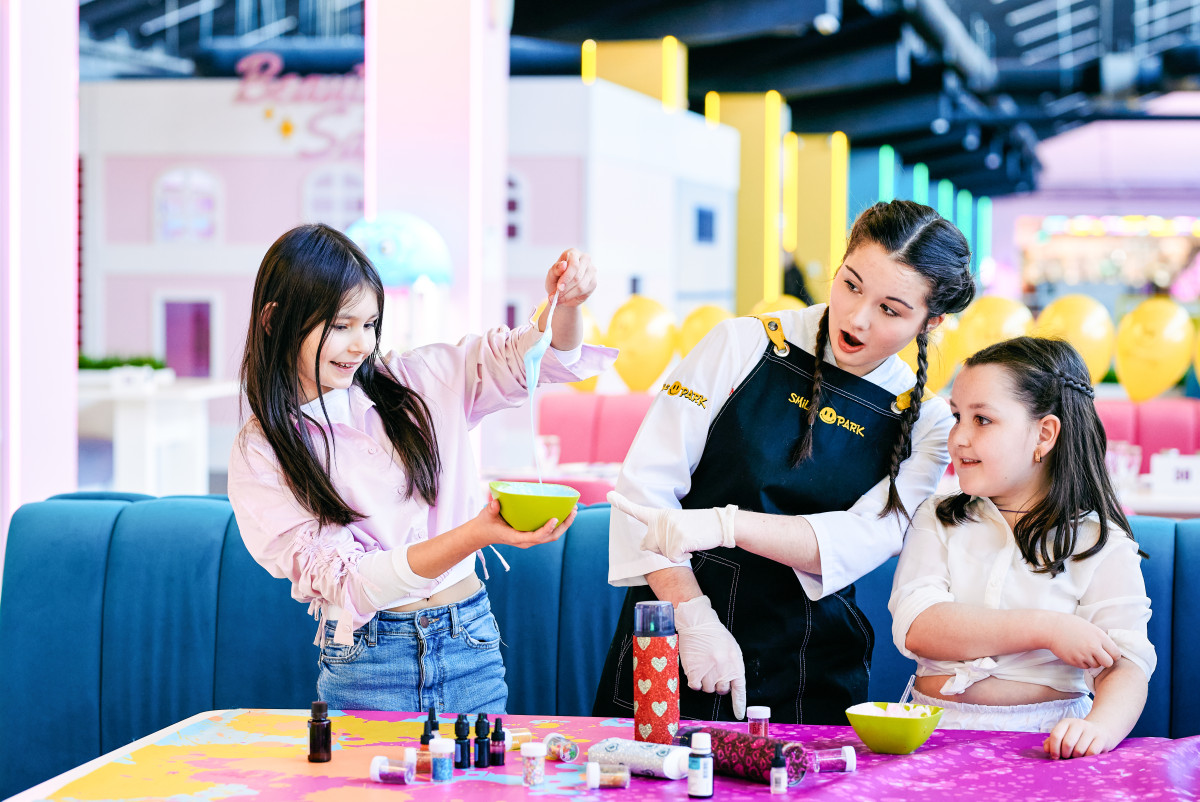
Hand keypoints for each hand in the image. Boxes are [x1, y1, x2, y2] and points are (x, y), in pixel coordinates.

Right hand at [474, 496, 574, 548]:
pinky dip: (558, 524)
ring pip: (552, 536)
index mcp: (516, 538)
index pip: (535, 537)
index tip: (555, 518)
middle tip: (572, 510)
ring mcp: (530, 539)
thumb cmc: (486, 523)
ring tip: (573, 510)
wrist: (483, 533)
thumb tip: (496, 503)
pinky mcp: (531, 536)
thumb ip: (491, 509)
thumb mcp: (486, 515)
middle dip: (563, 526)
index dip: (546, 529)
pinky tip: (564, 513)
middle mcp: (526, 541)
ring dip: (564, 525)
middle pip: (550, 537)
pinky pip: (548, 532)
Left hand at [545, 249, 596, 306]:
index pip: (574, 265)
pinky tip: (565, 298)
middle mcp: (585, 259)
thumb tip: (563, 265)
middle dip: (566, 288)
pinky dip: (573, 297)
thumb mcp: (551, 274)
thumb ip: (556, 269)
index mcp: (573, 253)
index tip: (558, 288)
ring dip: (568, 295)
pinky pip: (584, 291)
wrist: (562, 291)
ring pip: (581, 285)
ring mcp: (591, 270)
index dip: (566, 277)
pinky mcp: (594, 282)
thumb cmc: (556, 279)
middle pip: (578, 276)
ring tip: (558, 299)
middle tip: (556, 297)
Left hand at [607, 491, 736, 561]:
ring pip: (662, 554)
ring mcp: (668, 530)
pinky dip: (684, 557)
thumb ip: (658, 532)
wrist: (719, 524)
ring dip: (675, 553)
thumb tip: (642, 546)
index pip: (637, 510)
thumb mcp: (675, 525)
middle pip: (648, 546)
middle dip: (661, 550)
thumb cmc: (697, 528)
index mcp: (659, 514)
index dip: (622, 504)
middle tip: (679, 539)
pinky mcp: (678, 540)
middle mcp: (661, 520)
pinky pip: (673, 558)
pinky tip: (692, 546)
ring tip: (688, 540)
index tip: (608, 494)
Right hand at [675, 595, 746, 718]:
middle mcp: (723, 670)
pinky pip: (696, 686)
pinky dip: (695, 681)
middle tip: (713, 670)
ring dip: (705, 681)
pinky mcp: (695, 672)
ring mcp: (709, 672)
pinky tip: (695, 669)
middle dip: (718, 683)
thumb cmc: (715, 636)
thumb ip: (733, 666)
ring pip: (708, 689)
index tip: (739, 715)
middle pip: (722, 690)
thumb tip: (729, 683)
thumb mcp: (732, 649)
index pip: (739, 690)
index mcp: (735, 664)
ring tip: (703, 666)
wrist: (698, 624)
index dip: (739, 704)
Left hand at [1043, 717, 1116, 758]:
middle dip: (1065, 754)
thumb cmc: (1077, 736)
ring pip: (1079, 750)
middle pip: (1067, 744)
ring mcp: (1090, 731)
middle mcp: (1078, 724)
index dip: (1053, 748)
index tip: (1055, 757)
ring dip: (1076, 757)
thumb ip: (1052, 741)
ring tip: (1077, 755)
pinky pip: (1091, 753)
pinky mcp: (1101, 739)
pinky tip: (1086, 756)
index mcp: (1066, 722)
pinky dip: (1087, 758)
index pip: (1056, 735)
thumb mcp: (1064, 734)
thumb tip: (1046, 750)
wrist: (1102, 730)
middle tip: (1067, 756)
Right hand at [1047, 614, 1121, 669]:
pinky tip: (1076, 653)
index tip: (1108, 653)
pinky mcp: (1075, 661)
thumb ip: (1100, 638)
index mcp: (1099, 636)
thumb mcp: (1089, 627)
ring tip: (1083, 652)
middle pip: (1108, 663)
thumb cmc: (1070, 625)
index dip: (1112, 655)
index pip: (1116, 653)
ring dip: (1092, 661)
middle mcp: (1093, 646)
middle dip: (1104, 661)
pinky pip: (1084, 666)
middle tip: (1098, 656)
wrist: (1051, 628)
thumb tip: (1110, 650)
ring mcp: (1084, 654)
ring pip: (1096, 665)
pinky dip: (1082, 662)